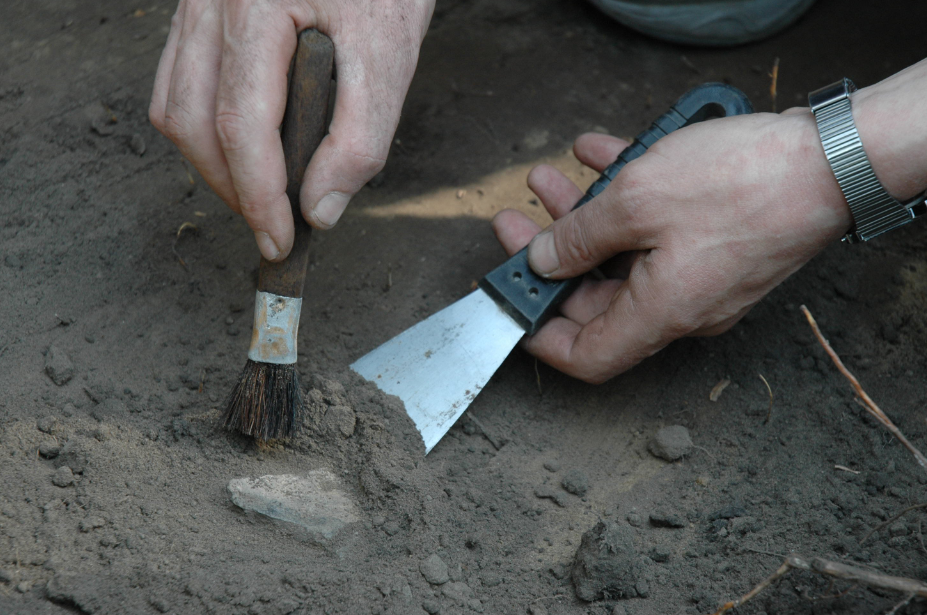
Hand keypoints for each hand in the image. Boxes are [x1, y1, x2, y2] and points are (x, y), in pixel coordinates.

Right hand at [150, 0, 434, 260]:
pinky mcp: (201, 11)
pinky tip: (245, 149)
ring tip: (261, 196)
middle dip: (233, 188)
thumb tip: (320, 209)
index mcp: (256, 5)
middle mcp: (211, 2)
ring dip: (214, 165)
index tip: (281, 243)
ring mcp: (198, 4)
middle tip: (274, 227)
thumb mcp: (390, 52)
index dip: (259, 197)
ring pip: (176, 106)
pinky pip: (181, 81)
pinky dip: (207, 128)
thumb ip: (360, 137)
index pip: (242, 126)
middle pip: (194, 122)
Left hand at [492, 111, 851, 382]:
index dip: (539, 337)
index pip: (585, 356)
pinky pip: (657, 232)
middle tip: (518, 220)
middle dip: (550, 256)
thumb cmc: (743, 184)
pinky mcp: (718, 247)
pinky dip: (624, 200)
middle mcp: (681, 308)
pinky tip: (599, 155)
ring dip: (583, 220)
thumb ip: (578, 235)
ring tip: (550, 179)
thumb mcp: (637, 201)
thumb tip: (542, 259)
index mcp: (660, 314)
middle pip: (596, 298)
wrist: (835, 160)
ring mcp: (702, 279)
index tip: (510, 303)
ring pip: (623, 258)